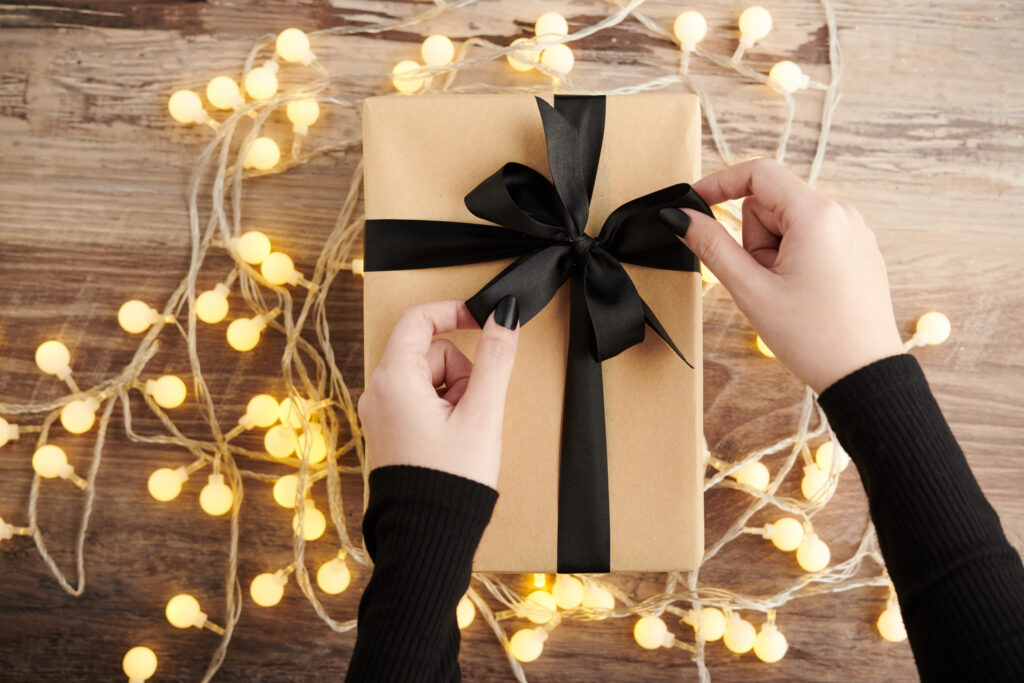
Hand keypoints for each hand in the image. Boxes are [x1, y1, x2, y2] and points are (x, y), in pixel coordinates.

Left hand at [357, 297, 519, 488]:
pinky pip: (420, 399)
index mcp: (394, 379)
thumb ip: (495, 357)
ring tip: (463, 430)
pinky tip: (452, 438)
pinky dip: (443, 409)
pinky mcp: (390, 429)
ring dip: (454, 393)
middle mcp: (379, 391)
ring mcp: (381, 411)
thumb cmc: (450, 480)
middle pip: (429, 351)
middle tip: (473, 409)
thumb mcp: (482, 413)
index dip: (454, 311)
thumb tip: (504, 316)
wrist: (428, 534)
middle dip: (460, 371)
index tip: (483, 320)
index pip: (418, 318)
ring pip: (428, 376)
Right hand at [661, 158, 903, 392]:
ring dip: (772, 251)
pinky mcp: (856, 249)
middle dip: (754, 238)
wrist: (864, 374)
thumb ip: (712, 246)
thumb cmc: (815, 337)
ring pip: (788, 223)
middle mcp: (840, 213)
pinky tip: (802, 293)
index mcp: (817, 215)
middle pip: (770, 203)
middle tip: (763, 281)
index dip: (720, 183)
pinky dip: (793, 259)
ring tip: (784, 291)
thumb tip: (681, 217)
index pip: (759, 173)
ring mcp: (852, 231)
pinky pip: (810, 238)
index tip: (695, 202)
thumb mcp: (751, 290)